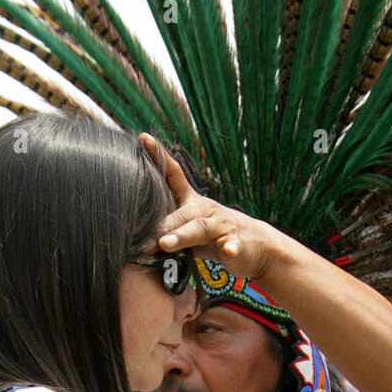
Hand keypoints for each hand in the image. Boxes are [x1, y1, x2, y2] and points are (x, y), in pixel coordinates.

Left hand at [140, 132, 277, 281]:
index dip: (160, 157)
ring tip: (165, 244)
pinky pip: (234, 245)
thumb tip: (134, 232)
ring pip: (201, 229)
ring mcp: (223, 227)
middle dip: (163, 223)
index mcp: (193, 203)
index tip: (143, 138)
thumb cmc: (216, 237)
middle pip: (183, 213)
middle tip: (143, 237)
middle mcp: (206, 210)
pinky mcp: (238, 244)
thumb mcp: (190, 227)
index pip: (175, 176)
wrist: (257, 246)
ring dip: (182, 234)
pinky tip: (229, 252)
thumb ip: (168, 226)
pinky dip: (231, 248)